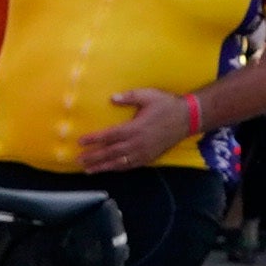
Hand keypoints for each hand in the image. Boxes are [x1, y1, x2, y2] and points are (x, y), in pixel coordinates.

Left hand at [79, 86, 202, 172]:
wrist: (187, 119)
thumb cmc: (166, 105)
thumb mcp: (148, 95)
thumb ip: (129, 97)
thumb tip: (112, 98)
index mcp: (134, 128)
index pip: (109, 136)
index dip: (93, 139)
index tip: (80, 141)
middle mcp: (137, 143)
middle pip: (110, 152)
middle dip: (93, 157)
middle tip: (78, 160)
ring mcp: (143, 153)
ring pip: (118, 162)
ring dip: (102, 166)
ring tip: (88, 169)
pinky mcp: (148, 158)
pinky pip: (130, 166)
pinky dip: (117, 168)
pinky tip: (108, 169)